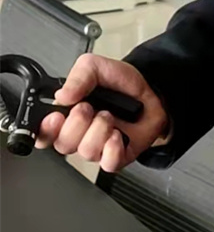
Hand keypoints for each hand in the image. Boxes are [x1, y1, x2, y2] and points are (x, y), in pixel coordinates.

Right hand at [34, 55, 170, 174]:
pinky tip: (117, 135)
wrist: (151, 92)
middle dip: (76, 124)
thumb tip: (62, 96)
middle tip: (88, 107)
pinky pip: (108, 163)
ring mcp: (98, 147)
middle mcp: (79, 134)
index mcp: (67, 114)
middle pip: (62, 144)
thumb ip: (78, 77)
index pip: (44, 133)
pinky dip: (112, 149)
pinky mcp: (116, 156)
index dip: (45, 130)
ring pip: (86, 152)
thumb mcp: (96, 67)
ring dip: (99, 130)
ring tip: (109, 115)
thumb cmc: (121, 84)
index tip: (55, 117)